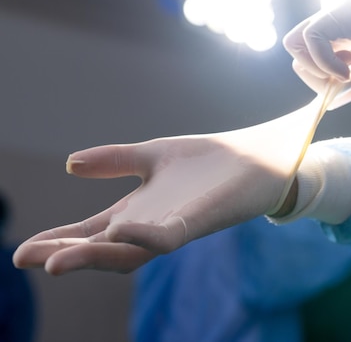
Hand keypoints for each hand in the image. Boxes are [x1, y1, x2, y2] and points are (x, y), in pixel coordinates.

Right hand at [12, 95, 331, 274]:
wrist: (260, 156)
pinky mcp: (201, 220)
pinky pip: (169, 236)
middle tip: (26, 259)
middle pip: (103, 248)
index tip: (21, 251)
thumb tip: (69, 164)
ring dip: (94, 256)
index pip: (91, 231)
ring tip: (56, 262)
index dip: (58, 240)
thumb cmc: (209, 160)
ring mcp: (177, 225)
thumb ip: (115, 160)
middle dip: (65, 254)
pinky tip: (121, 229)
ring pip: (130, 251)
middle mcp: (153, 224)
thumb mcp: (153, 155)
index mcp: (139, 210)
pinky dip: (145, 236)